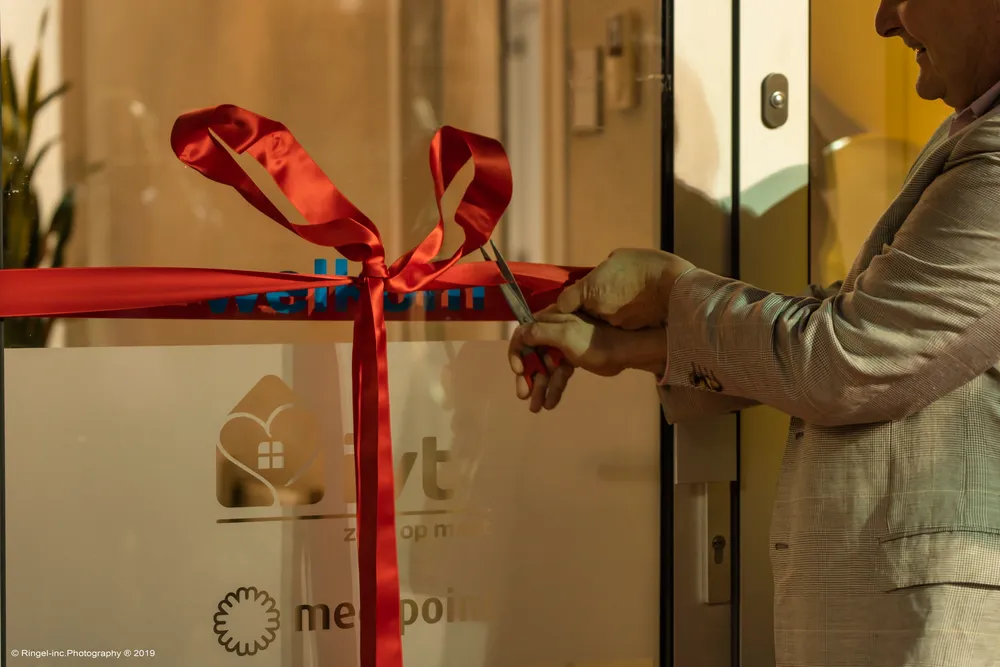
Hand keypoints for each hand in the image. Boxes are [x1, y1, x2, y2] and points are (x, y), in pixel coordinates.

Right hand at [508, 306, 667, 411]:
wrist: (623, 352)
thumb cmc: (594, 341)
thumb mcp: (566, 334)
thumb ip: (541, 333)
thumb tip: (520, 333)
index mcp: (550, 321)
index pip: (523, 334)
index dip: (517, 352)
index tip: (518, 370)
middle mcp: (552, 333)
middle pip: (532, 355)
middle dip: (526, 376)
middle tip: (523, 395)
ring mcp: (562, 347)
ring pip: (544, 368)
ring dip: (539, 387)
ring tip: (535, 408)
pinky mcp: (572, 360)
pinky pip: (558, 375)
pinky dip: (554, 388)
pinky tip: (550, 404)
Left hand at [556, 248, 694, 328]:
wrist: (674, 286)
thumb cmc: (645, 266)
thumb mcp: (618, 258)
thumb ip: (602, 271)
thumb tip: (600, 274)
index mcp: (589, 290)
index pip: (563, 304)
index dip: (568, 302)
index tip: (573, 299)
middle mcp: (597, 311)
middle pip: (585, 313)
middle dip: (591, 306)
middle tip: (606, 294)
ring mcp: (614, 324)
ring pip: (604, 320)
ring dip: (610, 312)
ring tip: (627, 299)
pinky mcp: (630, 332)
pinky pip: (621, 325)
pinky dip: (626, 319)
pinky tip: (638, 308)